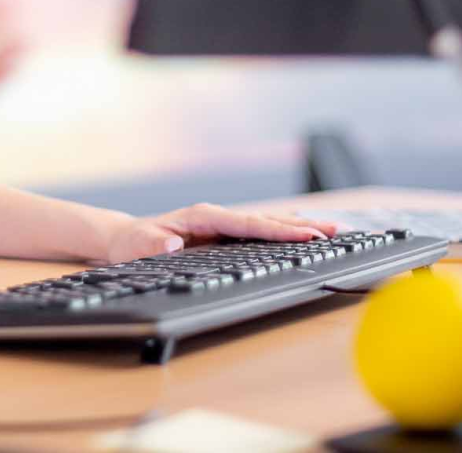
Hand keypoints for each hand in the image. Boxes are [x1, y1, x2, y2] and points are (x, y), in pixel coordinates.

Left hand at [99, 202, 338, 263]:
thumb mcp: (135, 246)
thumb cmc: (132, 243)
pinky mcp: (226, 235)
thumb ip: (151, 245)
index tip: (306, 235)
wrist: (127, 239)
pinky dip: (285, 234)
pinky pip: (261, 234)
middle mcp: (218, 216)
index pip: (247, 224)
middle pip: (266, 220)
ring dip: (299, 228)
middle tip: (335, 230)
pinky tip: (306, 236)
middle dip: (300, 226)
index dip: (277, 230)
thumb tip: (170, 243)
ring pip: (268, 225)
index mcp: (203, 216)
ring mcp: (224, 225)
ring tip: (333, 230)